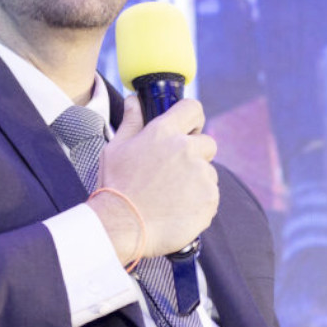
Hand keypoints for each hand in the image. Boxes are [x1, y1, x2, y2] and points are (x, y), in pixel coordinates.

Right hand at [91, 95, 218, 260]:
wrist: (121, 226)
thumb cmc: (115, 187)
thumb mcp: (116, 148)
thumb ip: (131, 121)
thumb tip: (134, 100)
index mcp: (164, 133)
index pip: (192, 109)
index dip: (193, 119)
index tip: (189, 130)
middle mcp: (187, 149)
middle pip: (208, 144)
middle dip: (196, 156)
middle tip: (173, 174)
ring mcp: (201, 175)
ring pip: (209, 174)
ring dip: (196, 182)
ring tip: (171, 198)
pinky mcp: (209, 199)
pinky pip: (210, 197)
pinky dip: (198, 204)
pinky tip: (177, 211)